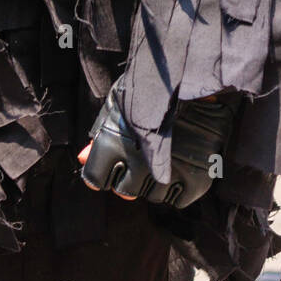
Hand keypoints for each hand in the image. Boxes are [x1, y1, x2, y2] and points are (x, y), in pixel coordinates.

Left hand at [77, 84, 235, 208]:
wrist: (194, 82)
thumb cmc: (150, 89)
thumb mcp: (118, 105)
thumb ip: (100, 134)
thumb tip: (83, 158)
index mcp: (114, 144)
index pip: (96, 179)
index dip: (102, 172)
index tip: (112, 165)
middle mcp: (139, 164)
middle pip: (125, 192)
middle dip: (129, 179)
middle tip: (141, 159)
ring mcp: (169, 174)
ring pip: (153, 196)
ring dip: (154, 183)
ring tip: (163, 157)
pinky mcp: (196, 179)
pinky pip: (179, 199)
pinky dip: (179, 187)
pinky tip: (180, 165)